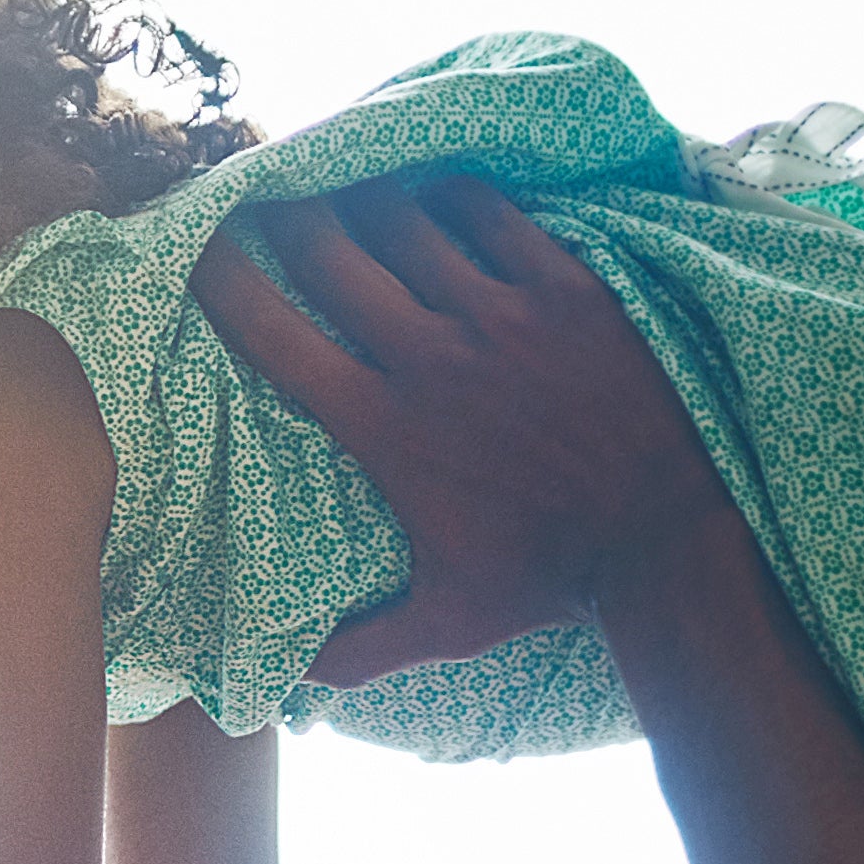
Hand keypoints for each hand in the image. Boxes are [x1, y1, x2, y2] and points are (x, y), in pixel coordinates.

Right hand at [190, 174, 739, 683]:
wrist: (668, 538)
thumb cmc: (552, 579)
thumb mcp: (445, 624)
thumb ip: (355, 653)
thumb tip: (283, 687)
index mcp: (383, 426)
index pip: (272, 332)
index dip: (220, 277)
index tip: (194, 246)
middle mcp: (430, 357)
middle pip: (327, 249)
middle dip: (283, 211)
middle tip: (263, 188)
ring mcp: (501, 314)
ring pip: (402, 218)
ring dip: (362, 193)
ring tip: (342, 177)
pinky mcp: (565, 287)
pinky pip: (488, 211)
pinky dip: (449, 192)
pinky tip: (431, 186)